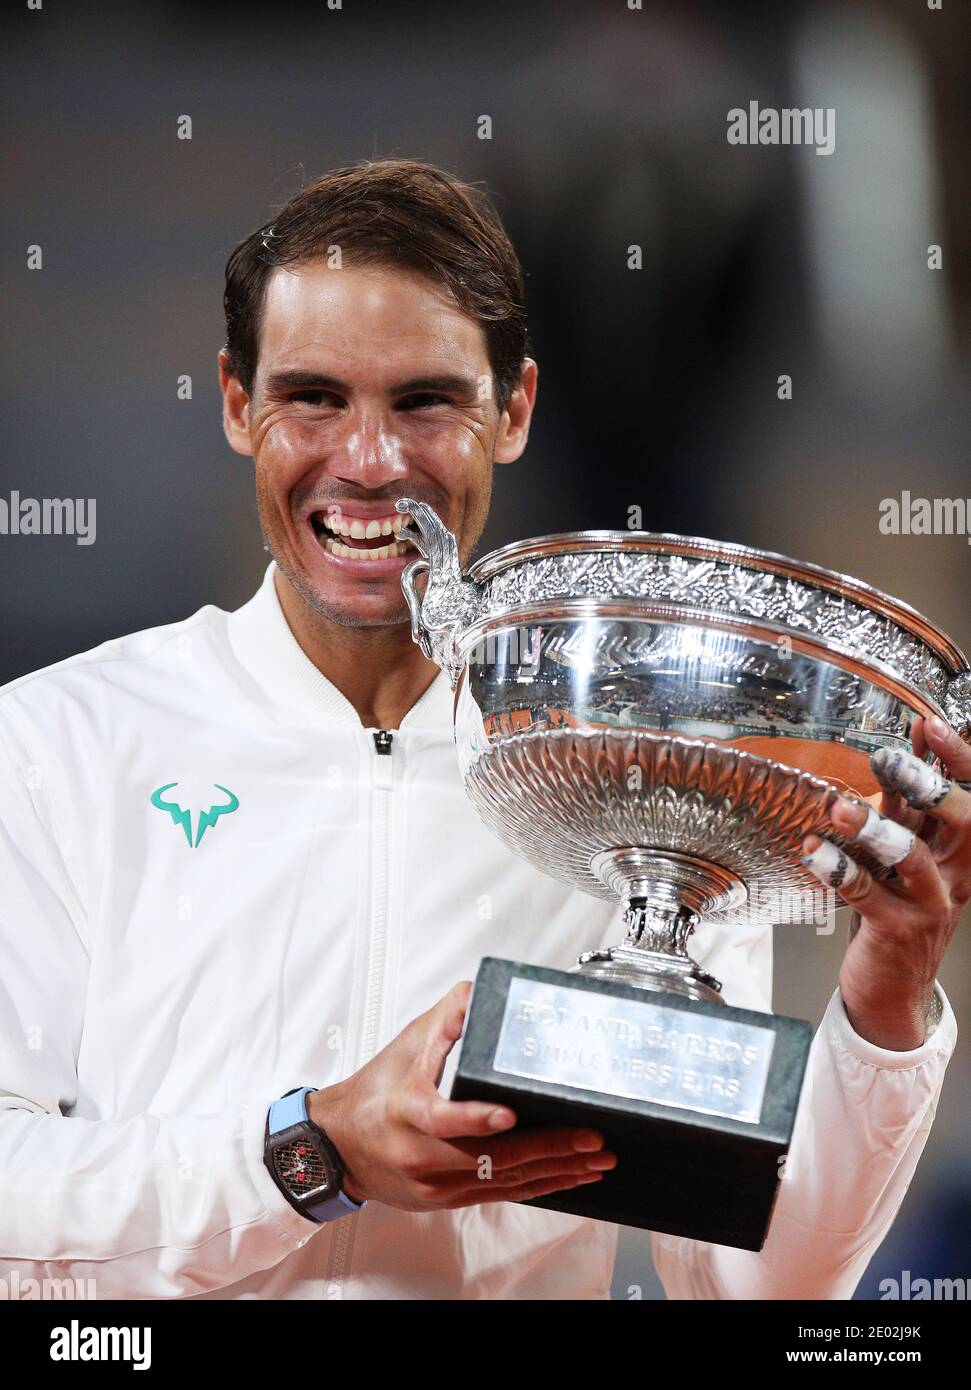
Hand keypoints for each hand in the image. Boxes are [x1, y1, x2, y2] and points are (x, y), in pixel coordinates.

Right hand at [307, 981, 616, 1209]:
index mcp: (407, 1112)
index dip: (476, 1119)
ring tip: (597, 1160)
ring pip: (504, 1182)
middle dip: (548, 1149)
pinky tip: (571, 1178)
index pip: (443, 1119)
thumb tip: (480, 992)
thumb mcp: (405, 1045)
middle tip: (593, 1138)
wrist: (339, 1147)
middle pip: (491, 1159)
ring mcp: (437, 1185)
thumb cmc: (374, 1091)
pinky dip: (540, 1186)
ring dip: (556, 1172)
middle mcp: (422, 1155)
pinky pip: (500, 1193)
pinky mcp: (448, 1199)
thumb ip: (446, 1018)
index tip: (510, 1115)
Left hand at [800, 715, 970, 1049]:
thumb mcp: (906, 853)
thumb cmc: (896, 909)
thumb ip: (907, 807)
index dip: (956, 760)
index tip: (928, 725)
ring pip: (912, 859)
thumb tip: (908, 748)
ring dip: (875, 827)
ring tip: (840, 806)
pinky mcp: (896, 929)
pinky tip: (814, 850)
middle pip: (961, 824)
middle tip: (890, 759)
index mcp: (959, 851)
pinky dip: (839, 869)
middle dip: (927, 786)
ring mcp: (928, 904)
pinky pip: (868, 894)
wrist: (892, 987)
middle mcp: (954, 875)